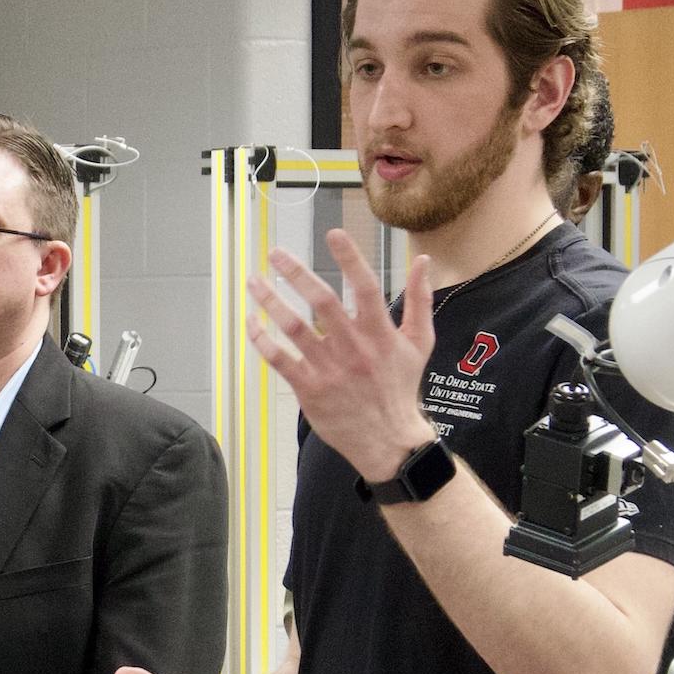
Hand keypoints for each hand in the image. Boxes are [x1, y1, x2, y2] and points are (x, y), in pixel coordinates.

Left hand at [248, 231, 438, 482]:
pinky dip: (262, 340)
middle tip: (276, 253)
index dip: (349, 258)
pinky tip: (252, 322)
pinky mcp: (310, 389)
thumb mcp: (419, 343)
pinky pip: (279, 360)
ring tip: (254, 281)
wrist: (388, 440)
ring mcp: (329, 368)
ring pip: (294, 328)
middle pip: (321, 301)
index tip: (332, 234)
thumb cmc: (400, 388)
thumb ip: (420, 300)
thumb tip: (422, 261)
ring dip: (271, 302)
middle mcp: (352, 347)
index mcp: (380, 332)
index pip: (364, 286)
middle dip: (296, 274)